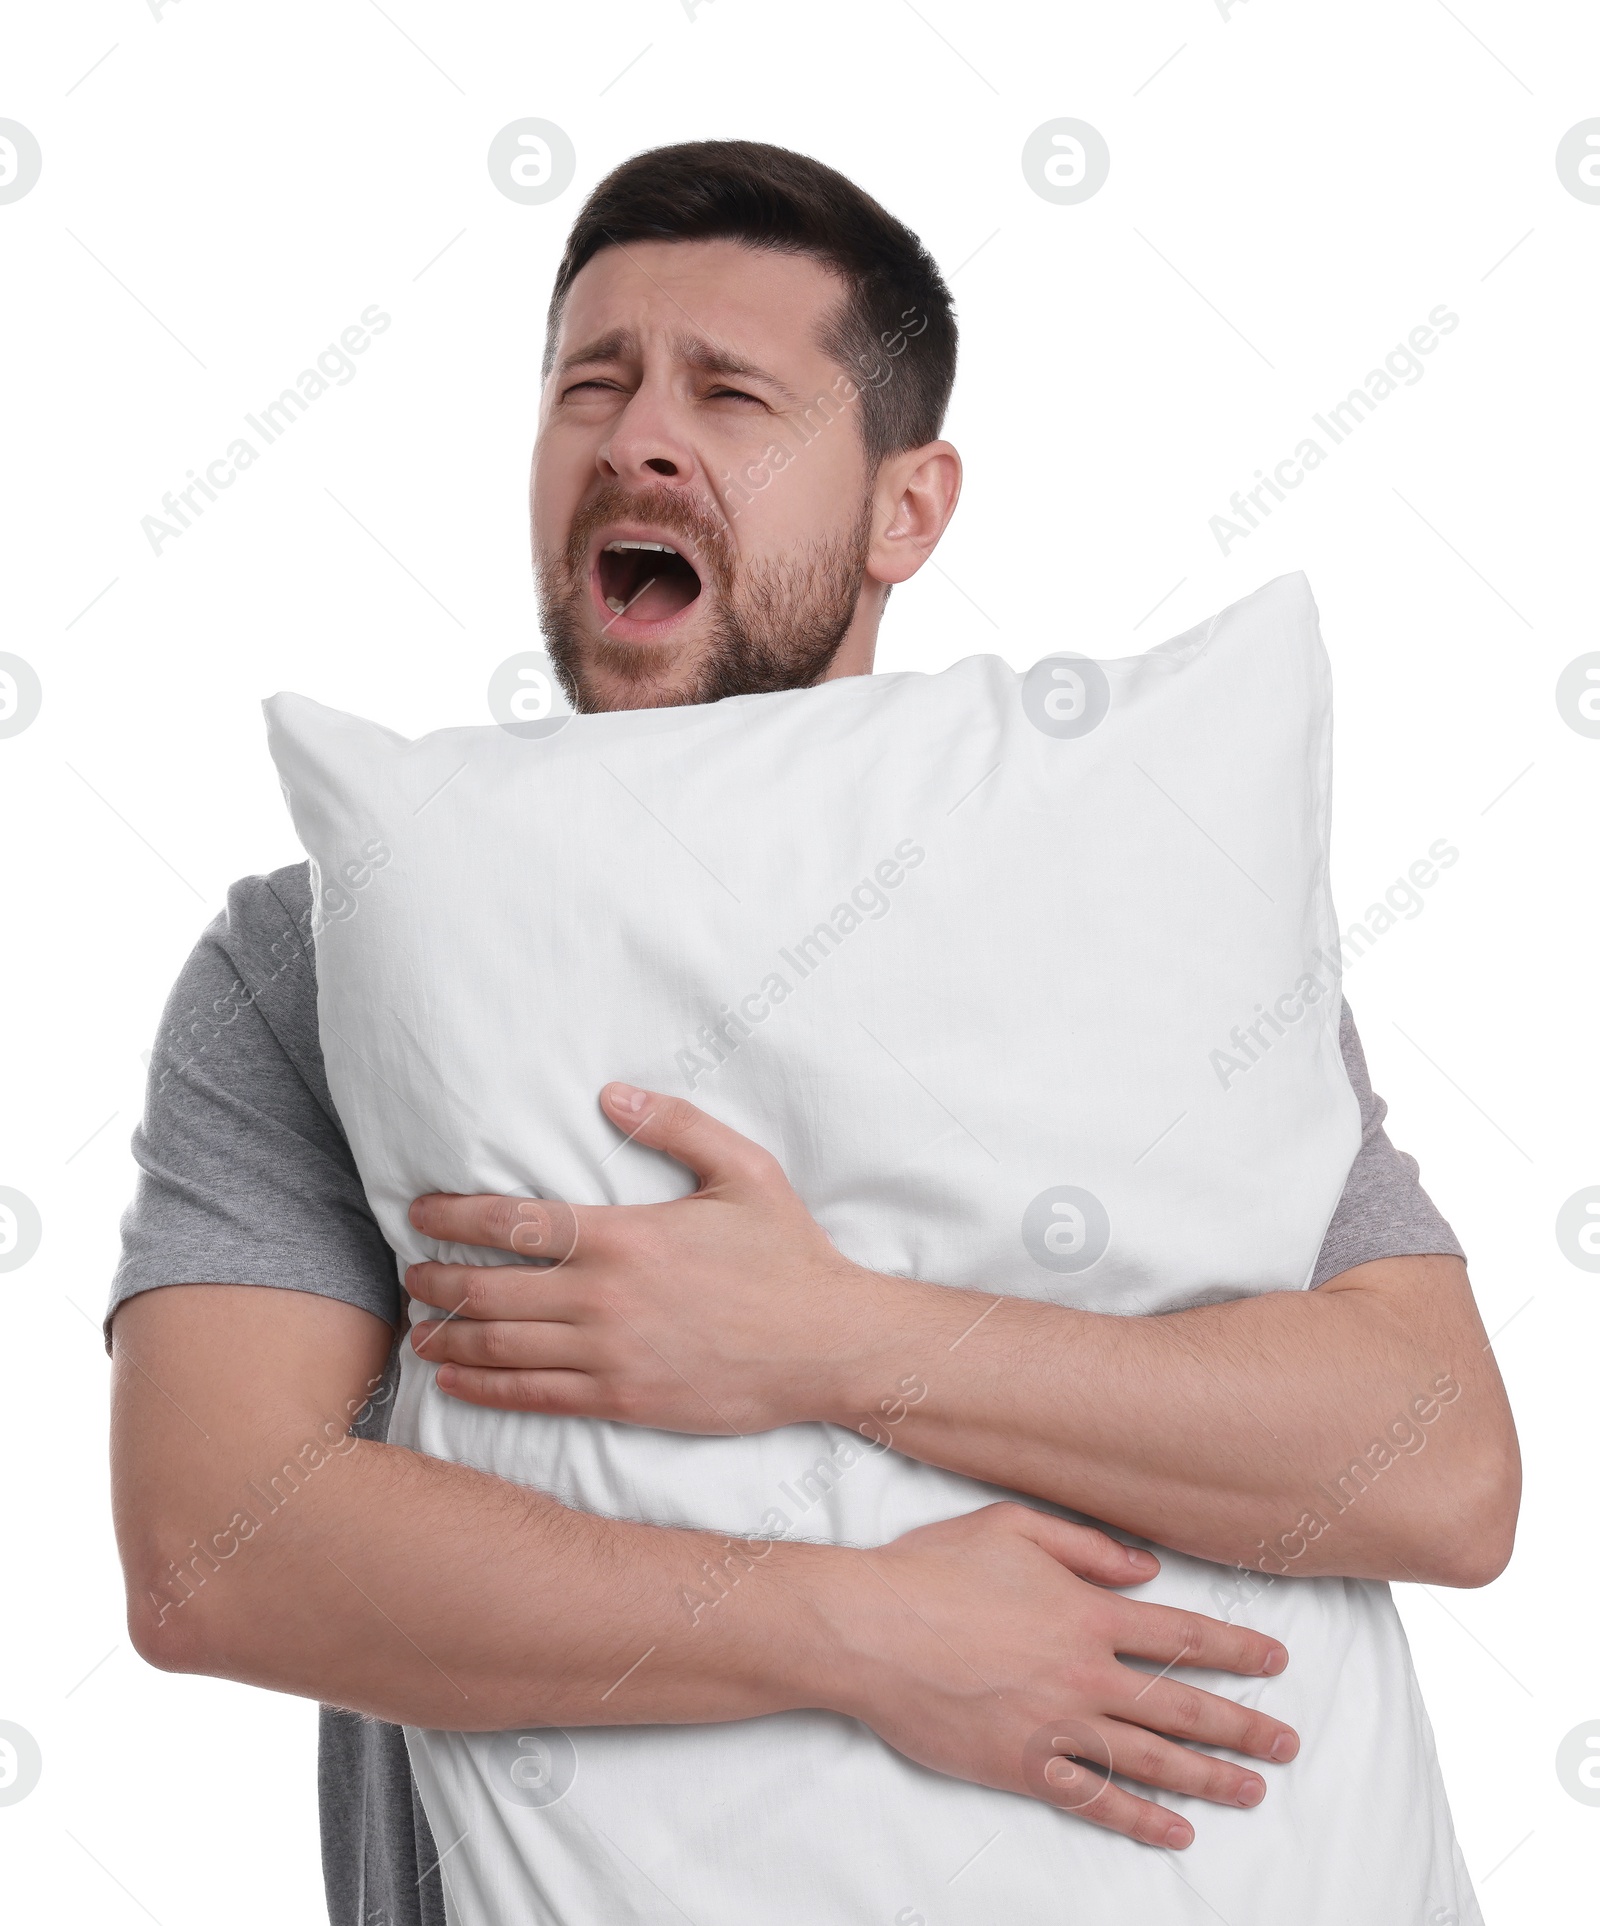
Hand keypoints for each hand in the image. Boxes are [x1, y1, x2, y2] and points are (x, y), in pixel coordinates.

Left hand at [406, 1083, 904, 1433]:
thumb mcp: (744, 1170)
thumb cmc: (788, 1254)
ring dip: (447, 1338)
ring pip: (499, 1348)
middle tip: (409, 1274)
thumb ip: (676, 1125)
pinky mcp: (622, 1401)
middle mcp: (603, 1297)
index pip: (512, 1223)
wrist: (828, 1345)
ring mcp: (609, 1355)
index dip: (453, 1218)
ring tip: (419, 1329)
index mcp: (624, 1235)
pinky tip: (453, 1383)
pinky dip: (481, 1389)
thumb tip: (610, 1094)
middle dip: (436, 1281)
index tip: (419, 1215)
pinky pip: (532, 1397)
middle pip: (489, 1290)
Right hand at [835, 1503, 1297, 1848]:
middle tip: (1286, 1743)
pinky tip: (1175, 1829)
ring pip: (1152, 1759)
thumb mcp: (1012, 1525)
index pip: (1181, 1634)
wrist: (868, 1629)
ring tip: (1253, 1790)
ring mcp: (1055, 1726)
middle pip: (1183, 1706)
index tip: (1276, 1661)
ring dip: (1210, 1777)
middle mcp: (1084, 1674)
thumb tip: (1147, 1568)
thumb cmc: (932, 1569)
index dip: (1235, 1648)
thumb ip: (1087, 1544)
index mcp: (1087, 1613)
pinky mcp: (1022, 1766)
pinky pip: (1094, 1800)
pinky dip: (1140, 1818)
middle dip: (1243, 1725)